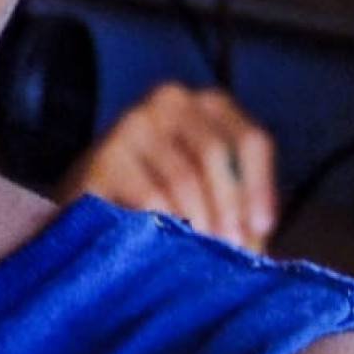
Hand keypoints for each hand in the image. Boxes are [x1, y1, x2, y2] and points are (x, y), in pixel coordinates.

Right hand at [62, 83, 277, 248]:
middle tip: (233, 248)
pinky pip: (150, 196)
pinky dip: (167, 224)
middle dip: (229, 206)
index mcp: (207, 105)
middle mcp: (170, 100)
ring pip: (183, 177)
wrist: (92, 208)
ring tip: (203, 253)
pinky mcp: (104, 157)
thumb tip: (259, 229)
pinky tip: (170, 244)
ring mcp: (132, 123)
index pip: (249, 140)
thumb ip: (241, 199)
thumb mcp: (212, 190)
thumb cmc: (165, 199)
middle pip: (215, 154)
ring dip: (199, 221)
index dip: (259, 187)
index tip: (262, 227)